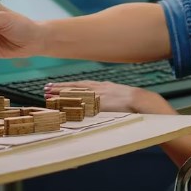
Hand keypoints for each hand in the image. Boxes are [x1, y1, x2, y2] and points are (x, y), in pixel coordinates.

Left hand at [44, 80, 176, 113]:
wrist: (144, 102)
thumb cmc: (136, 104)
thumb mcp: (121, 98)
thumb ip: (112, 100)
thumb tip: (106, 105)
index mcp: (105, 87)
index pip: (82, 85)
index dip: (68, 86)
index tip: (56, 86)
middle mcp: (100, 88)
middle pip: (76, 87)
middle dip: (60, 88)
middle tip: (45, 88)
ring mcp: (100, 95)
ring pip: (76, 92)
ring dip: (62, 93)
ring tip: (48, 94)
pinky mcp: (101, 102)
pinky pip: (82, 102)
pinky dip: (72, 102)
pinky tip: (62, 103)